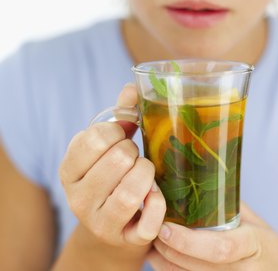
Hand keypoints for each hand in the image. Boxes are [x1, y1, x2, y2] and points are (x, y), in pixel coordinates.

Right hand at [59, 84, 165, 247]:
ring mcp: (100, 223)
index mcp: (69, 169)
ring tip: (145, 172)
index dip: (117, 131)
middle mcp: (78, 198)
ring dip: (147, 174)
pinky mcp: (124, 240)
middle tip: (134, 156)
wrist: (112, 226)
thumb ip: (120, 115)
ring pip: (131, 191)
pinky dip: (158, 204)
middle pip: (119, 160)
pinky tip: (155, 195)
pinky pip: (149, 220)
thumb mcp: (108, 146)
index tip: (122, 136)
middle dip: (134, 152)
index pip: (94, 138)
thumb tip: (132, 87)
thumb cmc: (112, 175)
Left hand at [147, 201, 277, 270]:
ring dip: (166, 264)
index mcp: (254, 245)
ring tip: (151, 246)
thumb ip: (231, 206)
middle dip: (171, 251)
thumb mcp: (257, 223)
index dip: (190, 242)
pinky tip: (161, 259)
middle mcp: (243, 270)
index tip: (166, 228)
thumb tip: (201, 179)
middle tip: (152, 233)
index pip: (221, 248)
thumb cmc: (268, 248)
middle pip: (201, 267)